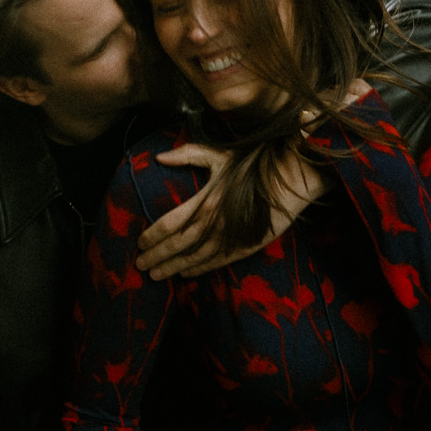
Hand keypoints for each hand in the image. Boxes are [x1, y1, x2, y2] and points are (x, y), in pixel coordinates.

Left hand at [138, 145, 328, 279]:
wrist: (291, 180)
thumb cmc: (253, 164)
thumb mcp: (219, 155)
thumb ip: (187, 155)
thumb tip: (159, 157)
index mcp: (206, 201)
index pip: (169, 223)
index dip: (152, 235)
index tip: (139, 242)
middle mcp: (215, 223)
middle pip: (177, 245)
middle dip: (156, 256)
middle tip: (140, 265)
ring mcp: (230, 238)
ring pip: (194, 259)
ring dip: (173, 268)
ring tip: (156, 275)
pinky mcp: (245, 247)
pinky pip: (216, 263)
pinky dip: (199, 270)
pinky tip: (185, 275)